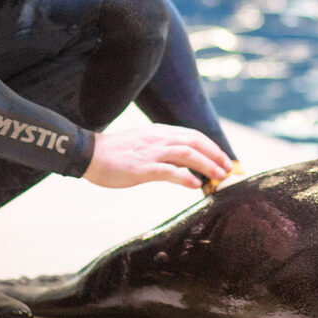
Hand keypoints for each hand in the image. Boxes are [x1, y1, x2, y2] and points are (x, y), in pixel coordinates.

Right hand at [82, 125, 233, 189]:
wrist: (89, 153)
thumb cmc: (117, 153)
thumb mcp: (145, 145)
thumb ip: (164, 152)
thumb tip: (185, 165)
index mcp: (160, 133)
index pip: (193, 135)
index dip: (212, 147)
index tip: (223, 159)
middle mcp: (159, 139)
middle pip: (195, 142)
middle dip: (215, 155)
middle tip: (228, 169)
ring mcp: (151, 153)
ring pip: (187, 154)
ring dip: (206, 165)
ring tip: (219, 177)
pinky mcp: (142, 168)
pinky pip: (168, 171)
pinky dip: (184, 176)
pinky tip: (195, 185)